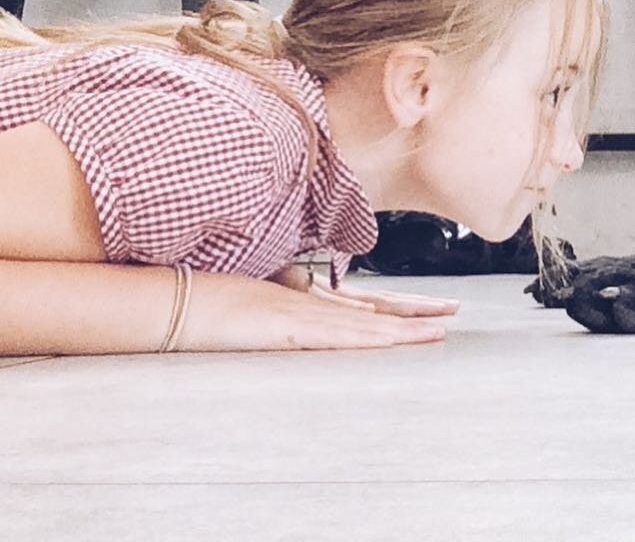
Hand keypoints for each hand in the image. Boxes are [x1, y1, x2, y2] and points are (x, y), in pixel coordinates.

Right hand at [174, 269, 456, 351]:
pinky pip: (332, 335)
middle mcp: (311, 301)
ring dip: (402, 327)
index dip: (401, 304)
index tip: (434, 307)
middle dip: (416, 309)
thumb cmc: (211, 303)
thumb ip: (285, 307)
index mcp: (307, 299)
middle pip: (374, 306)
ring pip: (362, 321)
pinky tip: (388, 339)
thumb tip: (301, 307)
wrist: (178, 296)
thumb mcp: (258, 305)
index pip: (365, 301)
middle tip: (455, 310)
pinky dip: (363, 337)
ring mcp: (300, 312)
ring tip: (438, 329)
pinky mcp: (285, 327)